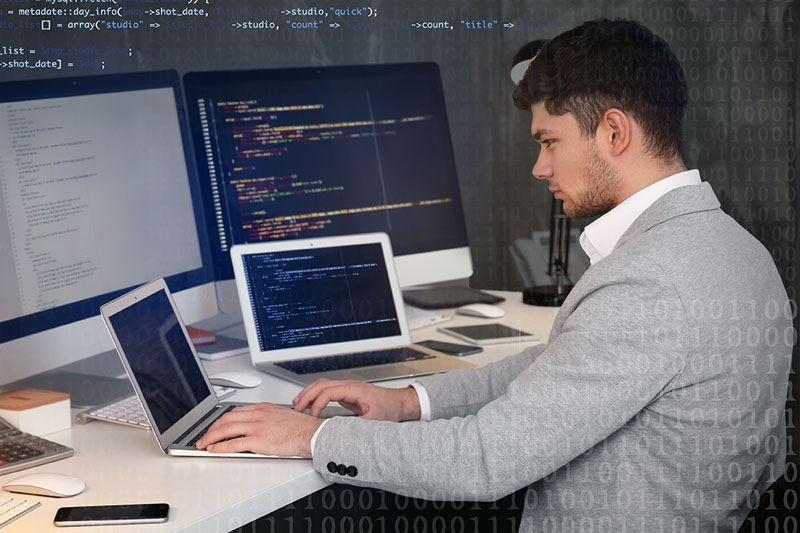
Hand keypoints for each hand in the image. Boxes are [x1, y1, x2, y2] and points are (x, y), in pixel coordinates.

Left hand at [196, 403, 322, 457]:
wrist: (310, 433)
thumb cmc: (300, 427)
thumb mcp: (281, 416)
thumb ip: (266, 418)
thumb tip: (257, 426)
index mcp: (263, 408)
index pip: (235, 411)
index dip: (221, 419)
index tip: (215, 426)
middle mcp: (258, 415)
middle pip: (226, 418)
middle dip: (211, 428)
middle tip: (204, 436)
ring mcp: (257, 427)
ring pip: (226, 429)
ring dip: (211, 437)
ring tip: (204, 444)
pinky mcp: (258, 440)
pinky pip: (234, 444)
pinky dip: (220, 447)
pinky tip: (214, 450)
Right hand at [292, 379, 420, 421]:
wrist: (399, 403)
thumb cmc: (390, 409)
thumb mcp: (374, 422)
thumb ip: (356, 427)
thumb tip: (340, 434)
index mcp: (356, 390)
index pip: (329, 392)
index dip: (317, 403)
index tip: (312, 415)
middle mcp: (350, 386)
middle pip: (322, 384)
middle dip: (307, 395)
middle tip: (297, 408)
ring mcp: (348, 388)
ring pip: (323, 385)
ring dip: (309, 393)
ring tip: (298, 404)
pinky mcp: (347, 393)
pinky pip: (327, 390)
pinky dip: (316, 395)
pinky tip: (310, 403)